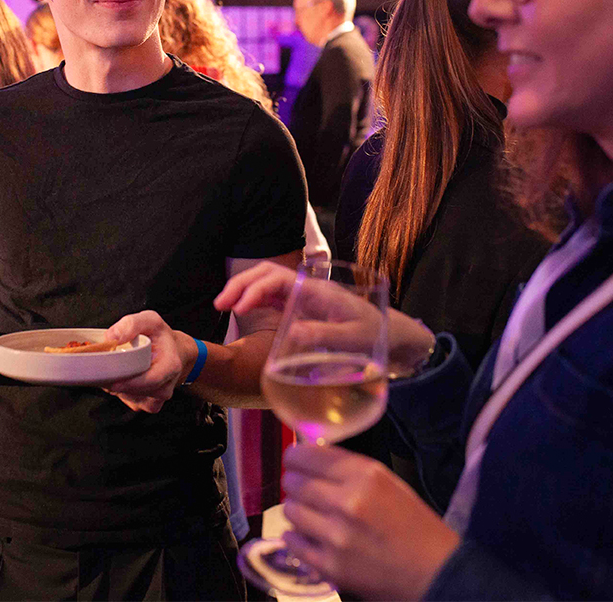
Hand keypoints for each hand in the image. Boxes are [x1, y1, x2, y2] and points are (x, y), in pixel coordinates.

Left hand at [102, 310, 193, 413]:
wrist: (173, 351)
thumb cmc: (161, 337)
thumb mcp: (150, 320)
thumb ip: (131, 324)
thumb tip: (112, 338)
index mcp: (171, 366)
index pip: (151, 380)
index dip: (131, 383)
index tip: (113, 382)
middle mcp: (166, 386)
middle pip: (137, 391)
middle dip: (118, 382)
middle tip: (103, 370)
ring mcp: (157, 398)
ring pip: (130, 397)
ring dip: (118, 385)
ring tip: (115, 369)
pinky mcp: (149, 404)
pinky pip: (130, 400)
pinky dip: (121, 390)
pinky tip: (122, 377)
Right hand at [215, 262, 434, 373]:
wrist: (392, 334)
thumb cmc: (376, 335)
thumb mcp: (354, 339)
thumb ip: (325, 334)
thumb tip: (293, 331)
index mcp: (318, 291)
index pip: (278, 278)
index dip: (255, 288)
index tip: (238, 307)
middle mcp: (308, 288)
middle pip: (267, 273)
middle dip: (241, 284)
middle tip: (220, 305)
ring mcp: (304, 296)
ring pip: (267, 281)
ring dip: (244, 289)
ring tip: (224, 306)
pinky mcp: (303, 306)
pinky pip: (273, 295)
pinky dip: (254, 298)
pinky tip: (243, 310)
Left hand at [280, 444, 458, 600]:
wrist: (436, 573)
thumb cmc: (415, 526)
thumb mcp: (388, 483)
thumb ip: (349, 470)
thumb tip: (312, 459)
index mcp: (365, 475)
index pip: (309, 455)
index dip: (295, 457)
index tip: (293, 461)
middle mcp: (347, 501)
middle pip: (294, 482)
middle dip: (296, 483)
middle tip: (304, 489)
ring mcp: (336, 536)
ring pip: (290, 510)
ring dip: (297, 510)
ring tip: (312, 515)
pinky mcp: (330, 566)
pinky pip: (292, 542)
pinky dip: (296, 537)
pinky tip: (310, 536)